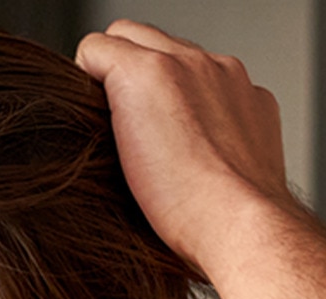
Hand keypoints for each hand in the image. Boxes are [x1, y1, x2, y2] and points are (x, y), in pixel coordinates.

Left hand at [76, 20, 325, 298]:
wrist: (242, 228)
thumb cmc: (232, 233)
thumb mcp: (233, 189)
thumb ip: (213, 166)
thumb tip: (179, 191)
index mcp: (242, 97)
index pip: (190, 70)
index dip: (159, 95)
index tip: (145, 132)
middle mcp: (218, 70)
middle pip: (157, 44)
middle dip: (131, 73)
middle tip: (114, 128)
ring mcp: (184, 64)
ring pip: (126, 38)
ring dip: (109, 76)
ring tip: (102, 132)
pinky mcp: (145, 72)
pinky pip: (95, 50)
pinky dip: (83, 77)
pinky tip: (87, 123)